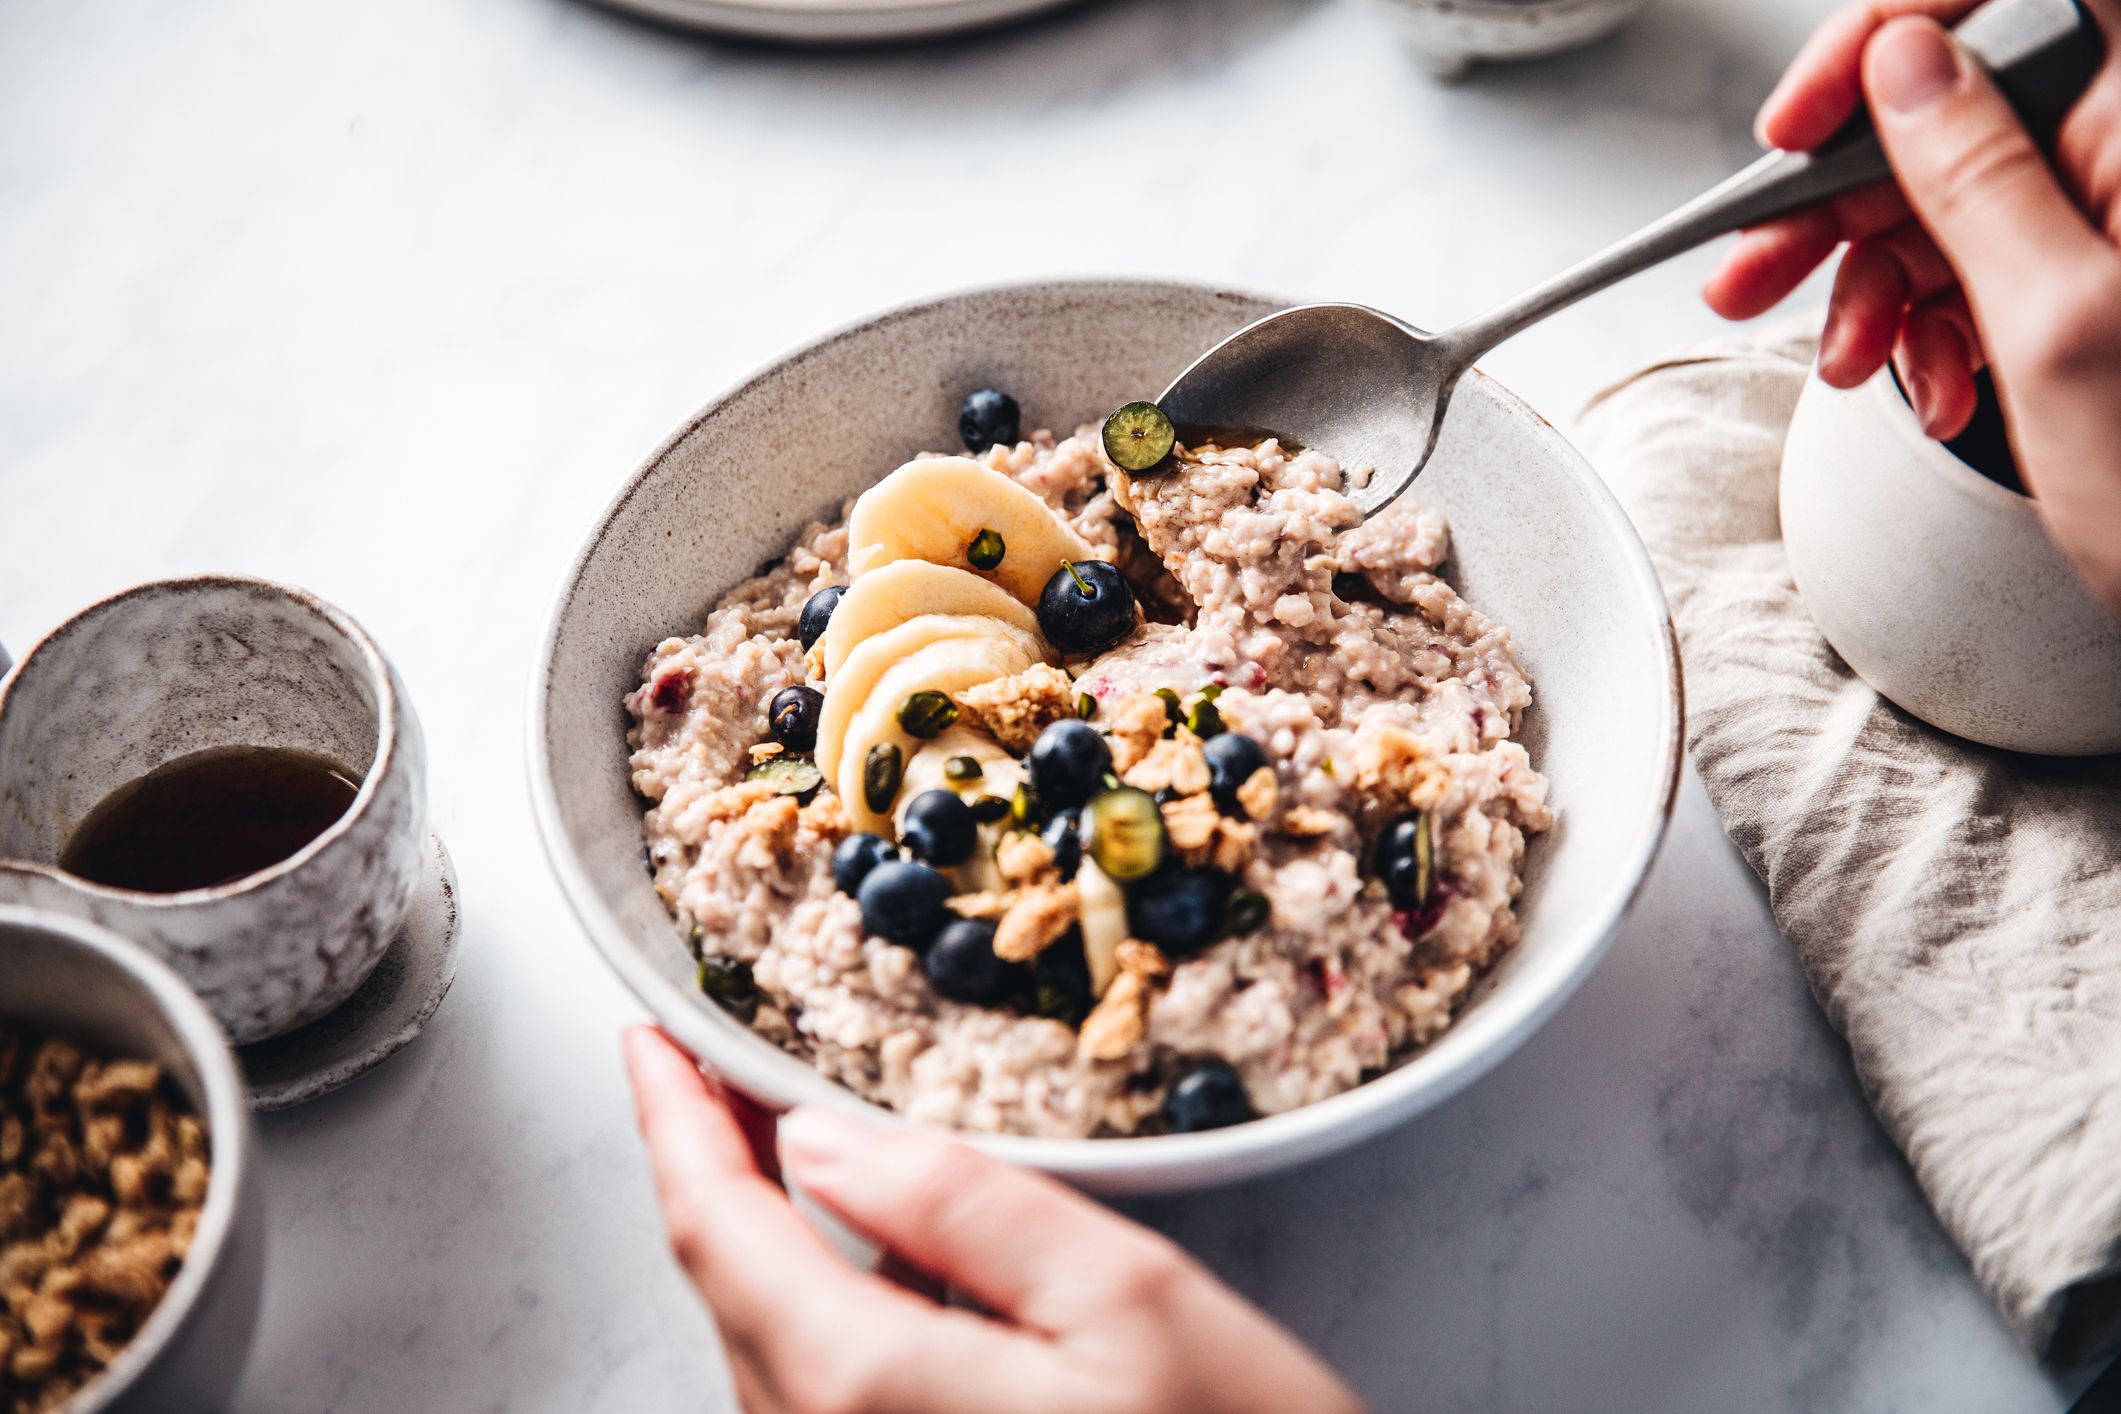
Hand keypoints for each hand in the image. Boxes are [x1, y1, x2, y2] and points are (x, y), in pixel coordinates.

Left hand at [622, 1027, 1365, 1413]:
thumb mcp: (1126, 1302)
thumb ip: (962, 1209)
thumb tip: (821, 1142)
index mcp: (864, 1388)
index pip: (716, 1229)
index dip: (672, 1118)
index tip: (652, 1036)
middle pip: (727, 1286)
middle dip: (712, 1160)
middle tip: (720, 1060)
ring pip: (765, 1341)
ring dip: (758, 1229)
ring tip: (777, 1133)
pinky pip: (817, 1391)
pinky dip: (810, 1297)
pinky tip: (859, 1251)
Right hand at [1704, 0, 2120, 612]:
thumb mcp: (2059, 323)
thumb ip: (1976, 175)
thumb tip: (1903, 64)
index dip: (1892, 28)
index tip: (1808, 112)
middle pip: (1955, 101)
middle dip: (1842, 192)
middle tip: (1753, 266)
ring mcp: (2116, 213)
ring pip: (1948, 194)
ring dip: (1870, 279)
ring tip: (1843, 358)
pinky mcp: (2096, 274)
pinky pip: (1978, 262)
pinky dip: (1927, 321)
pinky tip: (1924, 378)